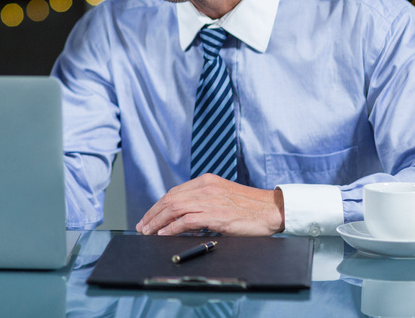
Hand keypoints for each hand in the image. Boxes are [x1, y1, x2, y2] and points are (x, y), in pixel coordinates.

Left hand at [135, 174, 284, 235]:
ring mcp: (209, 200)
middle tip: (142, 226)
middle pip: (170, 199)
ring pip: (174, 208)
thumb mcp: (223, 197)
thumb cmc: (250, 207)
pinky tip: (164, 234)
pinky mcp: (215, 215)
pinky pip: (186, 221)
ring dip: (157, 221)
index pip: (174, 192)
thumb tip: (182, 217)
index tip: (149, 216)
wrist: (272, 209)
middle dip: (153, 213)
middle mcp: (204, 187)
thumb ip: (204, 201)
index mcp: (206, 181)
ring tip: (148, 232)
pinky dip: (171, 227)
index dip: (159, 205)